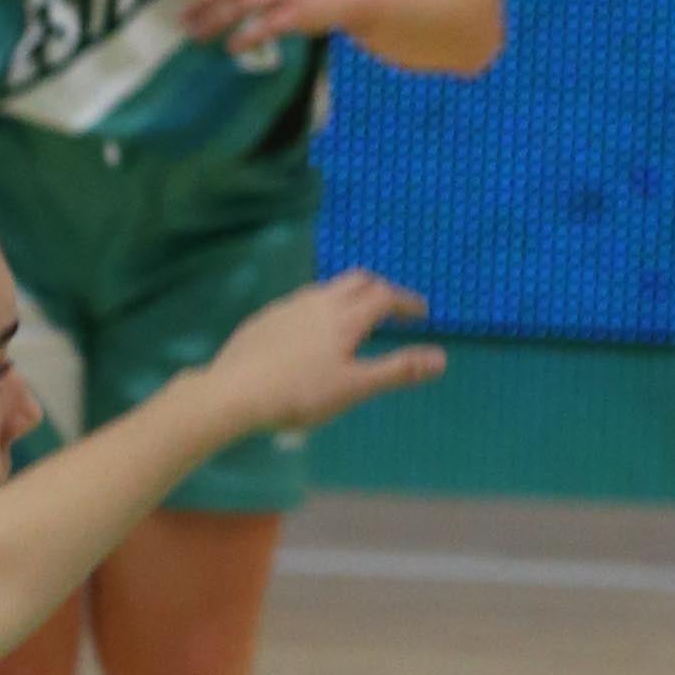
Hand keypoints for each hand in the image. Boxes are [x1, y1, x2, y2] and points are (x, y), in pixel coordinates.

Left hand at [199, 267, 442, 437]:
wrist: (232, 393)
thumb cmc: (299, 394)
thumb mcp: (354, 388)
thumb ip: (398, 370)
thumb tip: (441, 358)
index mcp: (346, 317)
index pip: (385, 296)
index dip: (406, 302)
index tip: (421, 312)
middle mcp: (320, 302)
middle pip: (358, 281)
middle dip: (380, 290)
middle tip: (392, 309)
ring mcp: (289, 307)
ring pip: (328, 289)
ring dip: (349, 297)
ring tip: (355, 320)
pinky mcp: (266, 318)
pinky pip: (302, 303)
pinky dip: (321, 309)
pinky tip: (312, 334)